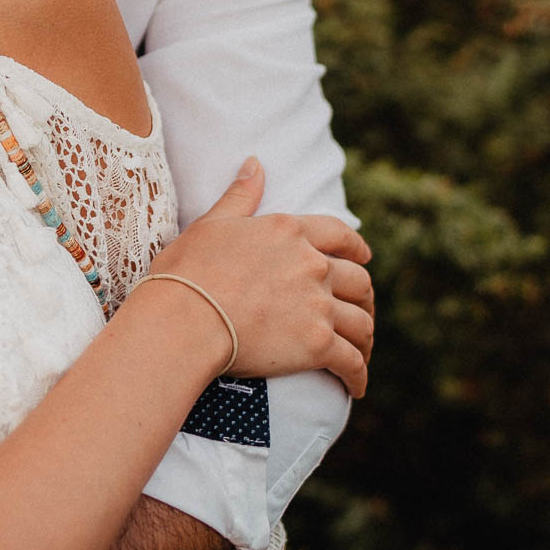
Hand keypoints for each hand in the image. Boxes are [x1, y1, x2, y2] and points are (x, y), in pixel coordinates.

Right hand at [145, 158, 374, 395]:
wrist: (184, 317)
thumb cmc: (188, 270)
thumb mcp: (213, 223)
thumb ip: (240, 194)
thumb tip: (256, 162)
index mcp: (290, 231)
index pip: (340, 235)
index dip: (357, 248)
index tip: (364, 258)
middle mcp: (312, 264)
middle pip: (358, 281)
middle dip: (364, 298)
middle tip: (360, 311)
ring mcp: (318, 304)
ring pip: (361, 323)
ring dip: (365, 339)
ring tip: (360, 353)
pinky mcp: (318, 344)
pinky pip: (352, 362)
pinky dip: (359, 376)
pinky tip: (356, 387)